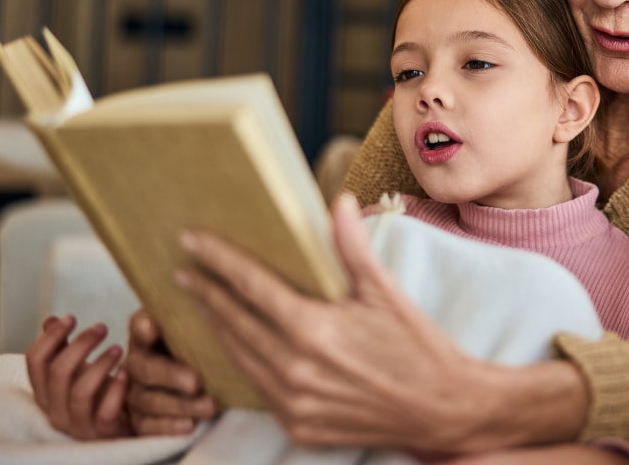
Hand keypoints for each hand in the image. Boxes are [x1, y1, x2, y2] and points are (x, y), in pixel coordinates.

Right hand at [25, 314, 132, 439]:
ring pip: (80, 391)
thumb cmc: (98, 392)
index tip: (71, 317)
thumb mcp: (78, 369)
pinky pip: (105, 412)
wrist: (124, 423)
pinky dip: (116, 390)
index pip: (34, 362)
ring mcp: (78, 425)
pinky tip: (126, 373)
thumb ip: (62, 348)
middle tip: (102, 327)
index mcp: (45, 393)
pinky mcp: (102, 433)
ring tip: (118, 348)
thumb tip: (50, 320)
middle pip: (58, 372)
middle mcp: (56, 411)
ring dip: (100, 364)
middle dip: (81, 344)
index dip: (50, 336)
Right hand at [123, 308, 219, 434]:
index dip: (144, 327)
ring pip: (150, 400)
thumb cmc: (198, 344)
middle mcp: (136, 361)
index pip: (140, 324)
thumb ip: (195, 315)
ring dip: (180, 405)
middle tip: (197, 382)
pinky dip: (169, 426)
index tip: (153, 328)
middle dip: (171, 376)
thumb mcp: (198, 326)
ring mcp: (135, 391)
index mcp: (147, 333)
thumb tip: (202, 305)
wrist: (202, 375)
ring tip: (210, 405)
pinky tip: (190, 424)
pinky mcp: (140, 418)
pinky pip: (148, 426)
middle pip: (145, 368)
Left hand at [174, 194, 588, 453]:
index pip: (250, 286)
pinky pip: (256, 389)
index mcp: (315, 329)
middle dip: (206, 292)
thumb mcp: (385, 291)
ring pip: (238, 357)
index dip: (217, 260)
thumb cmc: (418, 347)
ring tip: (201, 302)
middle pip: (234, 321)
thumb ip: (352, 247)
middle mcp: (296, 369)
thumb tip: (339, 201)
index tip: (192, 241)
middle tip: (185, 269)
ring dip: (216, 327)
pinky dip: (240, 362)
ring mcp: (295, 403)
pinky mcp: (299, 426)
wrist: (443, 410)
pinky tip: (235, 344)